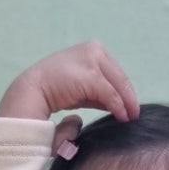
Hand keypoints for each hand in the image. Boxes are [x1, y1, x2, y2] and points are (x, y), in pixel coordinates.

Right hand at [0, 41, 138, 132]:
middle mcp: (94, 50)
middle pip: (121, 77)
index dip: (125, 91)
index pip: (115, 72)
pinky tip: (122, 118)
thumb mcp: (81, 89)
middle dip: (129, 98)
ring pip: (118, 85)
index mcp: (92, 49)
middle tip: (135, 115)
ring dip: (126, 104)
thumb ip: (98, 93)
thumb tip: (116, 105)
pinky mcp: (92, 76)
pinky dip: (119, 107)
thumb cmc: (54, 92)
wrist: (33, 92)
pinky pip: (111, 94)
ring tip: (130, 119)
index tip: (130, 107)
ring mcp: (93, 60)